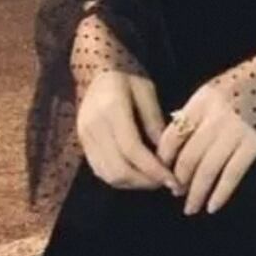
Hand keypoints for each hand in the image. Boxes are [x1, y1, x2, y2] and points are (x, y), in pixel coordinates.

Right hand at [77, 69, 184, 193]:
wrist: (96, 72)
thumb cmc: (126, 77)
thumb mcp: (147, 91)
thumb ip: (155, 121)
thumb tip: (166, 154)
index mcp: (111, 109)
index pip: (132, 150)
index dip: (153, 170)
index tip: (173, 179)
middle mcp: (94, 127)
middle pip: (119, 169)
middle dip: (145, 182)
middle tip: (167, 183)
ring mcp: (85, 138)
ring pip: (108, 175)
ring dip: (134, 184)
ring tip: (154, 180)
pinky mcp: (83, 144)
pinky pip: (100, 171)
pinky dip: (121, 179)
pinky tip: (138, 175)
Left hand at [155, 82, 255, 214]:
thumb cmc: (255, 78)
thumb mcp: (219, 87)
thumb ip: (200, 110)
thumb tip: (179, 132)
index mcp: (202, 100)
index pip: (172, 135)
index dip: (164, 159)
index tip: (163, 172)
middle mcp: (214, 116)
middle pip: (187, 156)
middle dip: (179, 180)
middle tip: (177, 194)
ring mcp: (235, 131)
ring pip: (207, 169)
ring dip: (196, 193)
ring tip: (191, 208)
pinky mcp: (255, 143)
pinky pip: (232, 174)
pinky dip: (221, 193)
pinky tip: (213, 206)